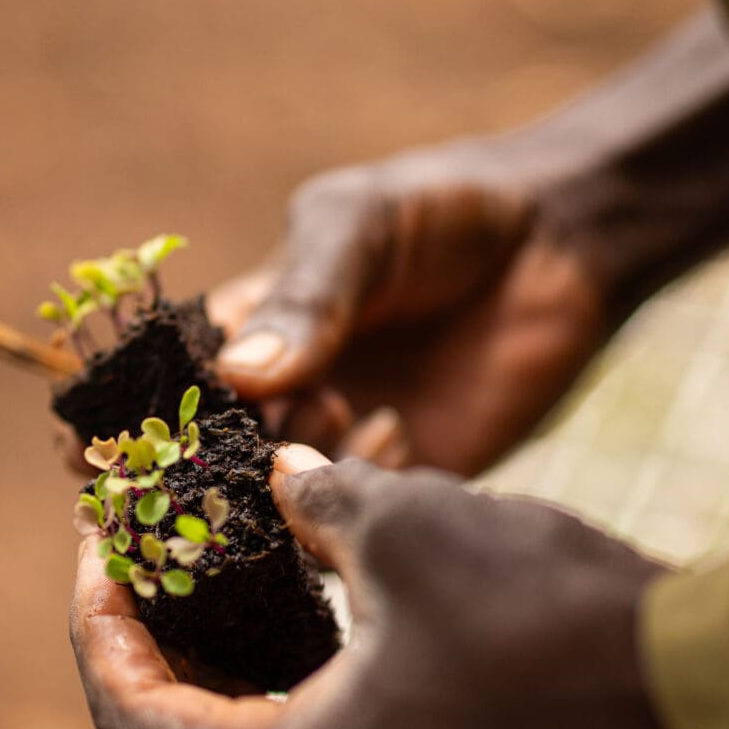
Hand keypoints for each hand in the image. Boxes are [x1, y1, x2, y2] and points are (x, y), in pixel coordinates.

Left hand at [70, 448, 712, 728]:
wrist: (708, 702)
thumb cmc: (549, 619)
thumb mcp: (407, 526)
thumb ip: (317, 502)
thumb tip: (284, 481)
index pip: (131, 719)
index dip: (99, 625)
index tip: (101, 547)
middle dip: (156, 650)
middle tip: (147, 560)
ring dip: (226, 678)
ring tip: (217, 581)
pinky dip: (292, 707)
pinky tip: (308, 626)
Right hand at [208, 143, 614, 477]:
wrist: (558, 243)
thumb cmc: (442, 213)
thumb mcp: (358, 227)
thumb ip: (305, 296)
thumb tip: (241, 376)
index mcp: (251, 328)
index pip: (180, 385)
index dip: (169, 407)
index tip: (179, 414)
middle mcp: (287, 394)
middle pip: (224, 455)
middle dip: (235, 450)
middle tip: (275, 414)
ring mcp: (343, 438)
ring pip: (286, 496)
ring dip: (299, 468)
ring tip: (341, 406)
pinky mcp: (406, 477)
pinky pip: (360, 515)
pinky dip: (363, 488)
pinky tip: (396, 430)